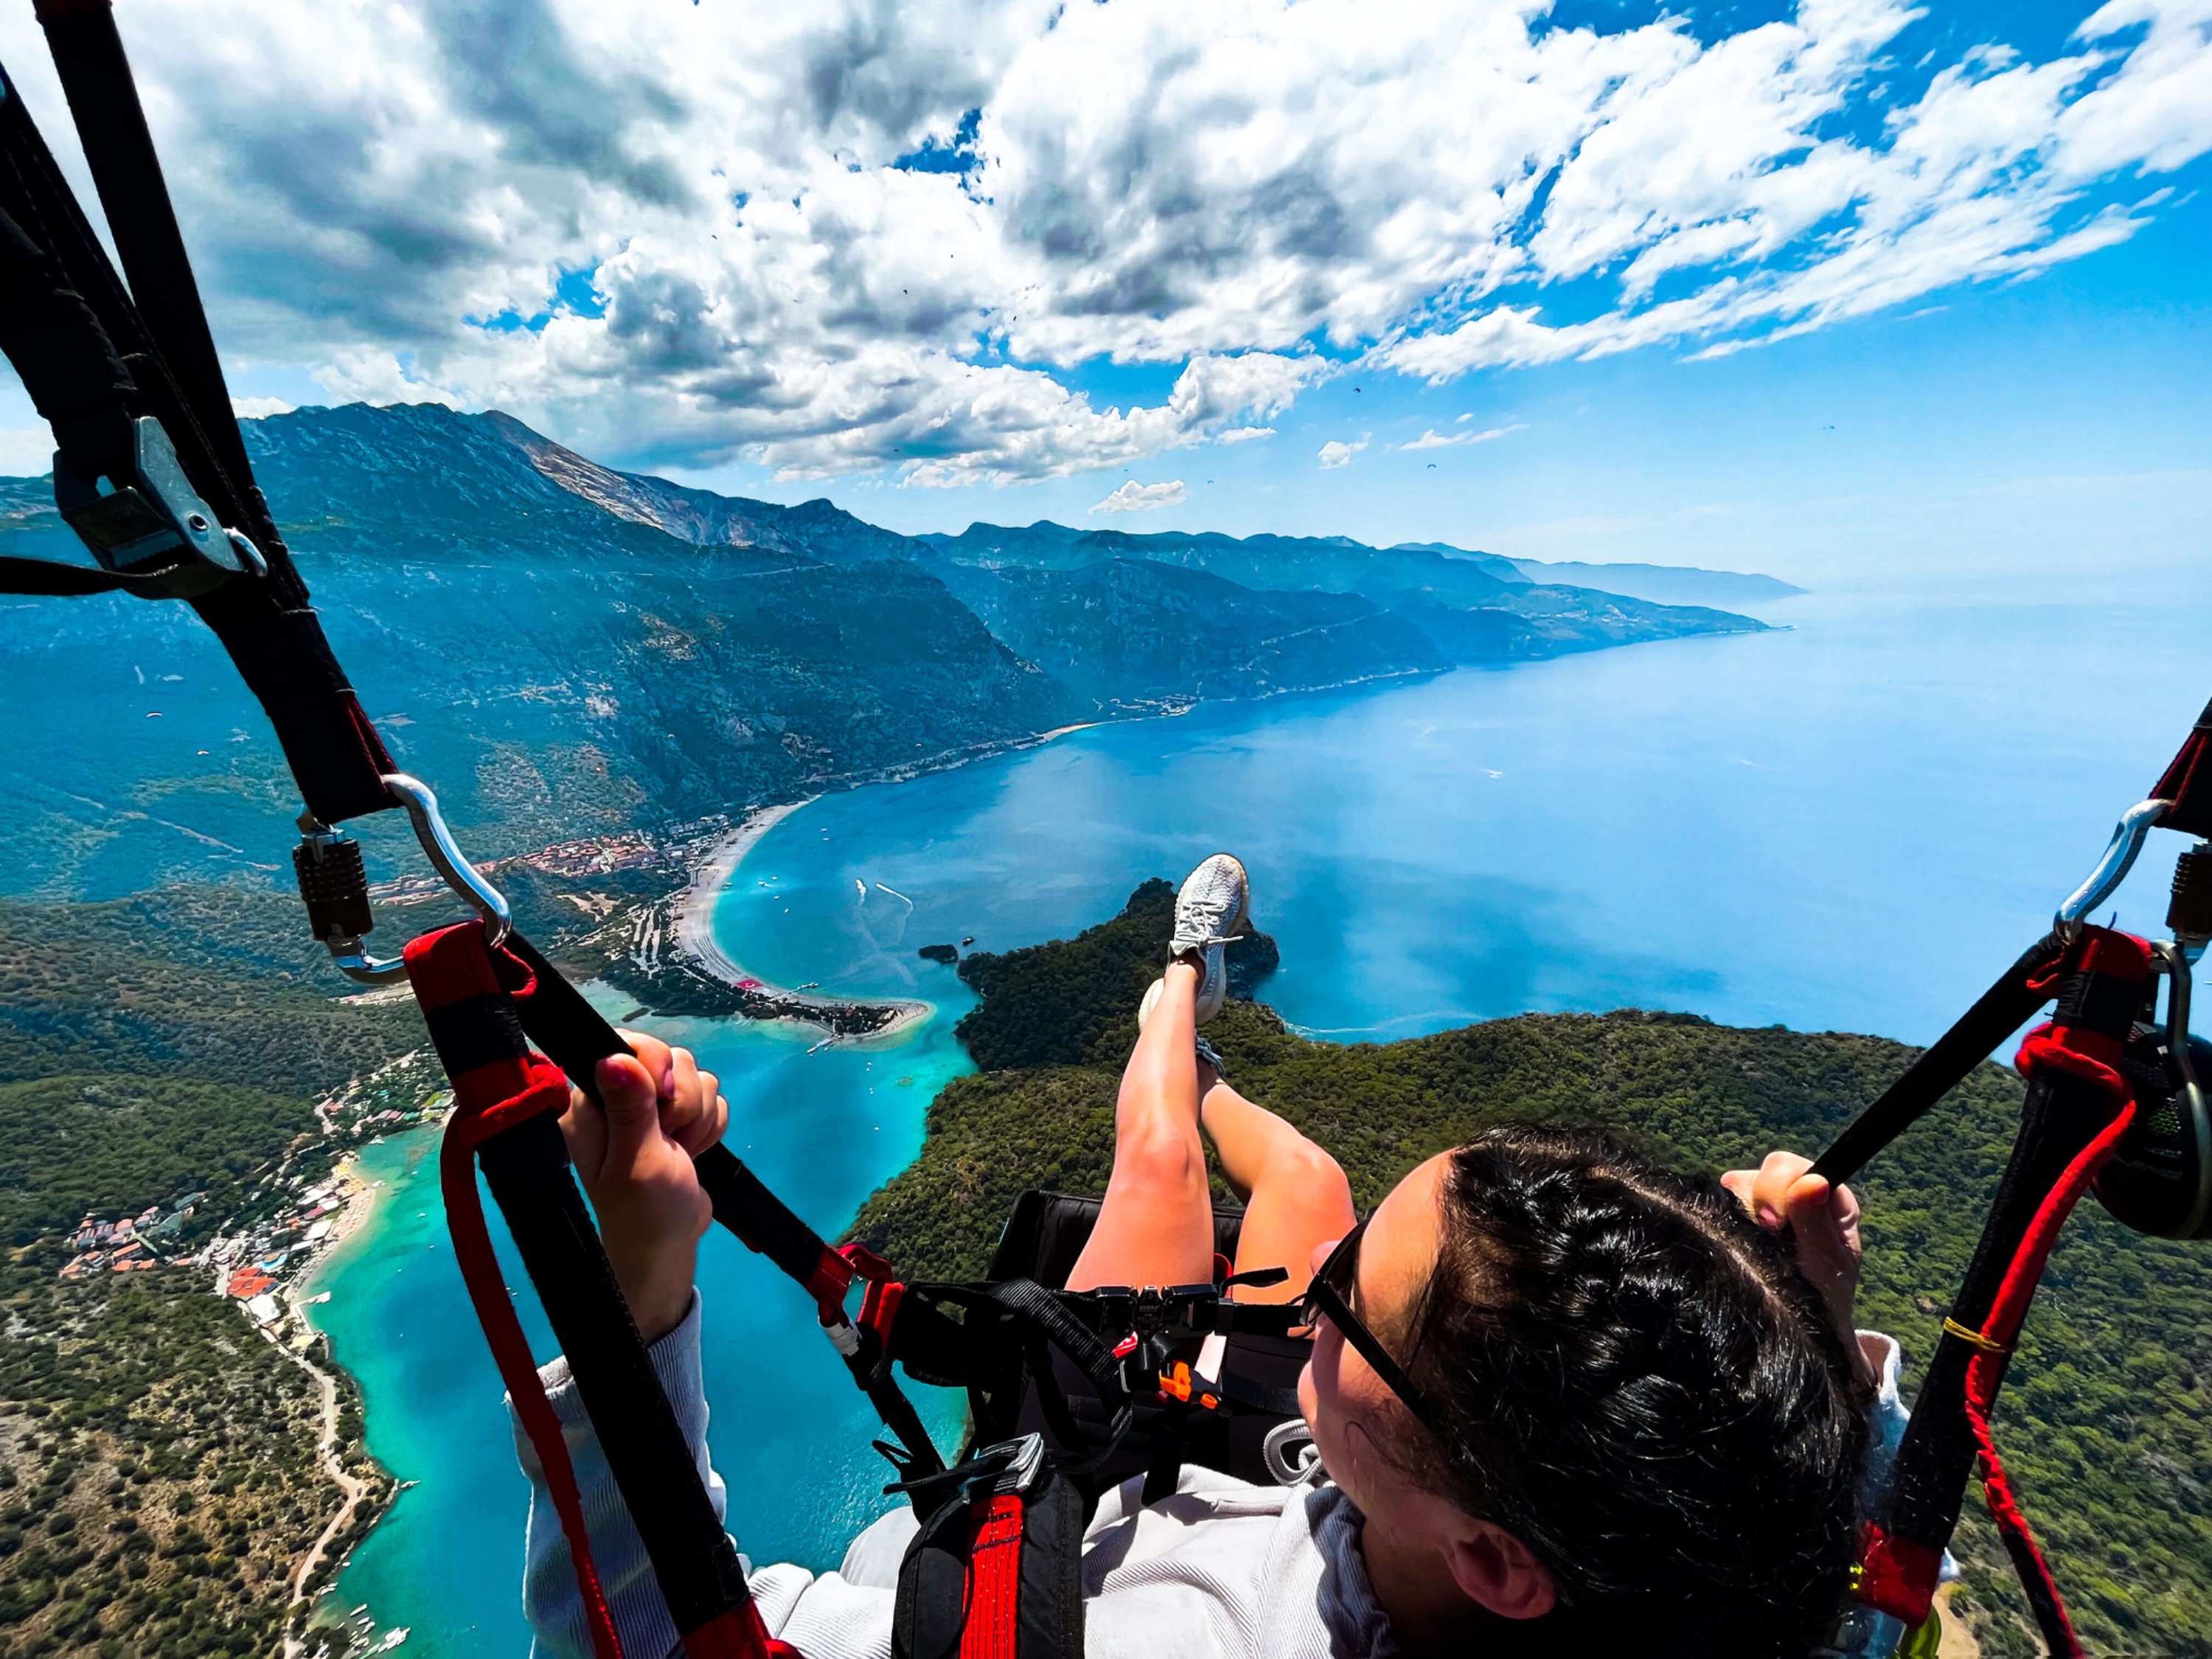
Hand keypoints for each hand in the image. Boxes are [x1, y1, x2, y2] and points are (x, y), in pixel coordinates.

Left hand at [560, 1030, 728, 1343]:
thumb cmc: (644, 1212)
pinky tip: (694, 1151)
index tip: (662, 1100)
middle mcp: (616, 1098)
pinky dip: (710, 1124)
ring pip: (694, 1075)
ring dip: (698, 1116)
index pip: (622, 1045)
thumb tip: (613, 1056)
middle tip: (671, 1135)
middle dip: (683, 1098)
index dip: (653, 1065)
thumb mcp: (636, 1162)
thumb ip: (630, 1108)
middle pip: (669, 1056)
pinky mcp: (678, 1117)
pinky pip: (710, 1095)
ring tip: (681, 1151)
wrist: (668, 1248)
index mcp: (590, 1104)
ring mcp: (649, 1107)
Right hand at [1721, 1150, 1874, 1386]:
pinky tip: (1735, 1238)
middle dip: (1762, 1199)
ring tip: (1753, 1244)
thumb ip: (1816, 1223)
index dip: (1783, 1187)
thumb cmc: (1820, 1301)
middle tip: (1766, 1234)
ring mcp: (1770, 1204)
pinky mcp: (1742, 1216)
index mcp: (1831, 1202)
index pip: (1802, 1169)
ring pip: (1742, 1182)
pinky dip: (1725, 1216)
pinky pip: (1723, 1199)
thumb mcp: (1825, 1266)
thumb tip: (1813, 1180)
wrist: (1798, 1334)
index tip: (1775, 1222)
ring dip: (1743, 1211)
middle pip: (1772, 1169)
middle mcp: (1801, 1195)